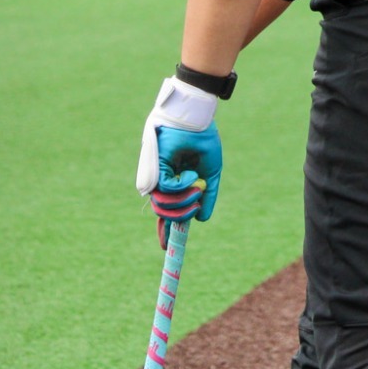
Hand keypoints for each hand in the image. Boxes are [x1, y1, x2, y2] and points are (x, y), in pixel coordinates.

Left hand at [137, 77, 223, 244]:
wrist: (199, 121)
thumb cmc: (204, 141)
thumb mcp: (211, 172)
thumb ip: (208, 195)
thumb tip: (202, 219)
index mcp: (174, 183)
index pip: (167, 210)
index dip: (166, 229)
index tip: (166, 247)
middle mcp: (164, 182)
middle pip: (164, 212)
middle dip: (181, 216)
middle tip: (196, 206)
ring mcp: (158, 175)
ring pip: (163, 204)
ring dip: (183, 202)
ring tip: (197, 189)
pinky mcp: (156, 168)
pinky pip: (165, 189)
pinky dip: (181, 186)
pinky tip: (191, 175)